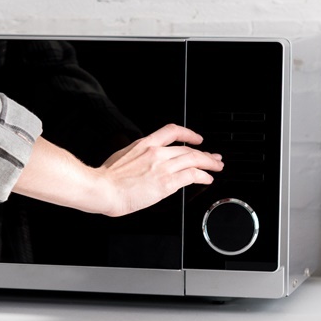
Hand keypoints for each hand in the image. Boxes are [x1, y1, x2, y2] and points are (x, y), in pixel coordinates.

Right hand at [95, 124, 220, 217]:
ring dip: (209, 163)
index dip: (188, 133)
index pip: (171, 131)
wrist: (103, 188)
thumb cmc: (107, 178)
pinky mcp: (166, 182)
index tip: (196, 138)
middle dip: (205, 153)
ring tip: (216, 166)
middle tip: (214, 157)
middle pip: (188, 149)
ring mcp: (162, 166)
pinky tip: (207, 179)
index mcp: (144, 144)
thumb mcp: (123, 157)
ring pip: (194, 159)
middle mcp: (156, 152)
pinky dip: (203, 176)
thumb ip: (138, 157)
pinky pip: (192, 175)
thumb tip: (145, 163)